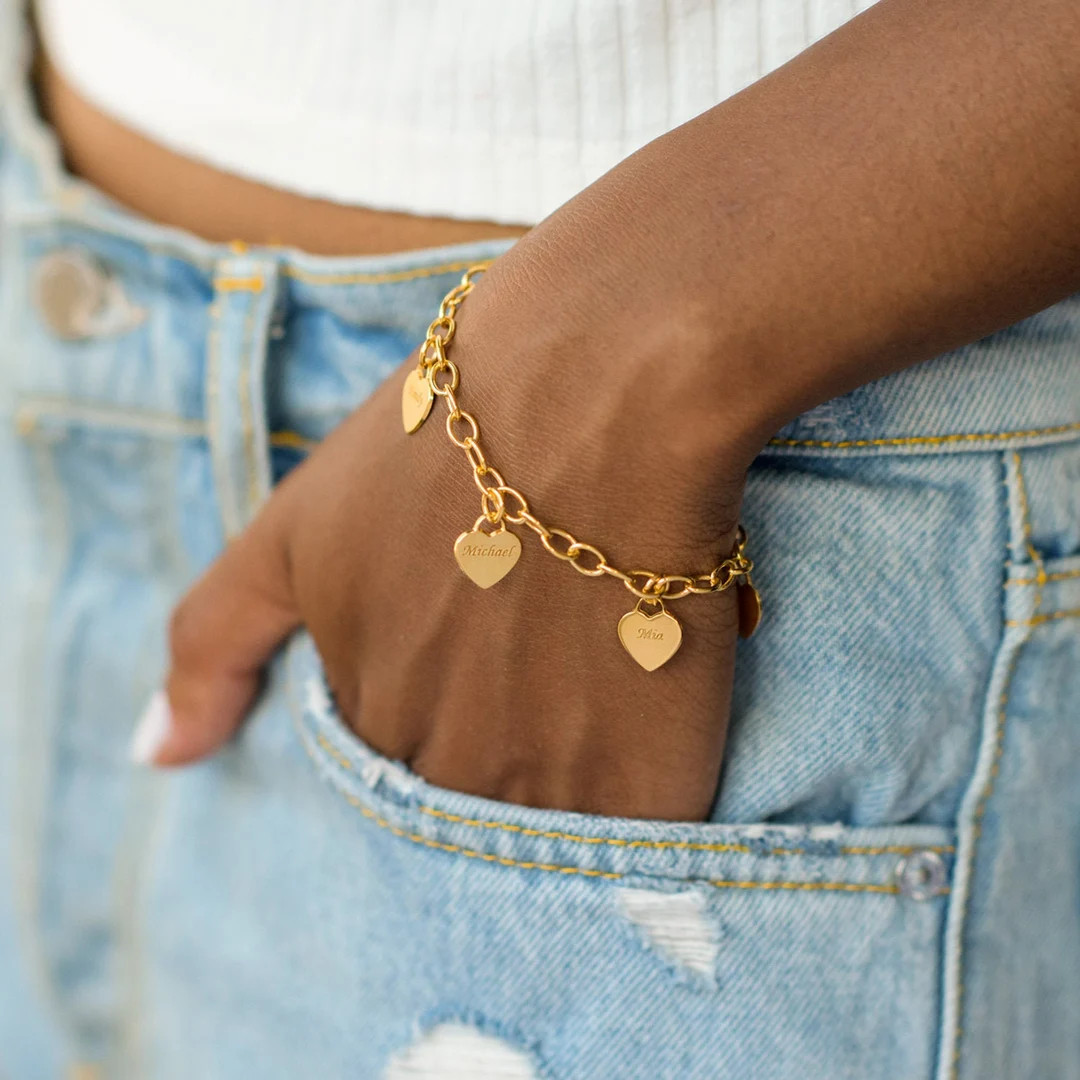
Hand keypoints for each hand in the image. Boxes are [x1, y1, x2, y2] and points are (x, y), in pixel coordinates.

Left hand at [134, 204, 759, 820]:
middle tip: (550, 621)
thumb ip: (216, 643)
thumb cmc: (441, 441)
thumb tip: (154, 757)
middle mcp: (443, 769)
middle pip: (476, 790)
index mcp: (365, 715)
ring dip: (580, 751)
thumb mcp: (296, 530)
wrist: (597, 389)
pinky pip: (642, 818)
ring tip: (604, 647)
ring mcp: (545, 786)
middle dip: (508, 722)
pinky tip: (658, 687)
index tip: (485, 621)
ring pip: (557, 811)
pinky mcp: (647, 784)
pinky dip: (649, 771)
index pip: (394, 754)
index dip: (450, 681)